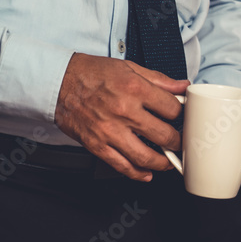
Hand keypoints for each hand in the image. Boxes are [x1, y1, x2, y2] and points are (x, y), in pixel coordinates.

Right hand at [54, 53, 189, 180]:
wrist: (57, 82)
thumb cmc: (92, 73)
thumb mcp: (129, 67)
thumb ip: (160, 80)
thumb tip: (183, 87)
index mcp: (135, 89)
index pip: (173, 109)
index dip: (182, 115)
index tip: (183, 119)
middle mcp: (124, 111)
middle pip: (165, 136)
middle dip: (178, 142)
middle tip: (181, 142)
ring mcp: (110, 131)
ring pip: (146, 157)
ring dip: (163, 163)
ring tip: (169, 161)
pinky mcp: (97, 144)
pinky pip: (121, 165)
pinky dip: (138, 173)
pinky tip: (147, 173)